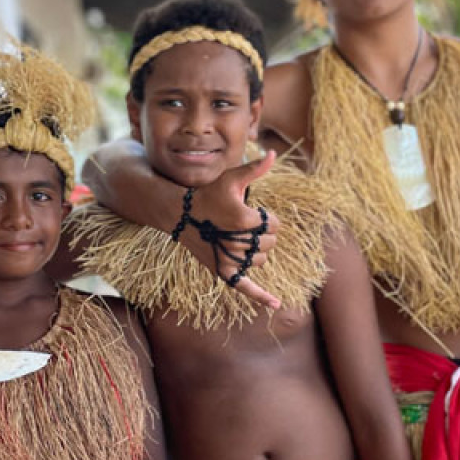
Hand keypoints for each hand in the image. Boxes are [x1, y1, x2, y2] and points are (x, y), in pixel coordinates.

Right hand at [184, 151, 280, 308]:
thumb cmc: (208, 194)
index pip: (275, 224)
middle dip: (261, 233)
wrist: (181, 216)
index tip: (250, 210)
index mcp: (244, 220)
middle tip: (241, 224)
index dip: (266, 216)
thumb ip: (255, 169)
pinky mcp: (223, 272)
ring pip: (261, 260)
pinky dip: (262, 297)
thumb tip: (273, 154)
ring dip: (255, 250)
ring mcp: (230, 260)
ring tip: (237, 238)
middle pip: (270, 243)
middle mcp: (238, 243)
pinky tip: (277, 305)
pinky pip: (246, 288)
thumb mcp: (231, 179)